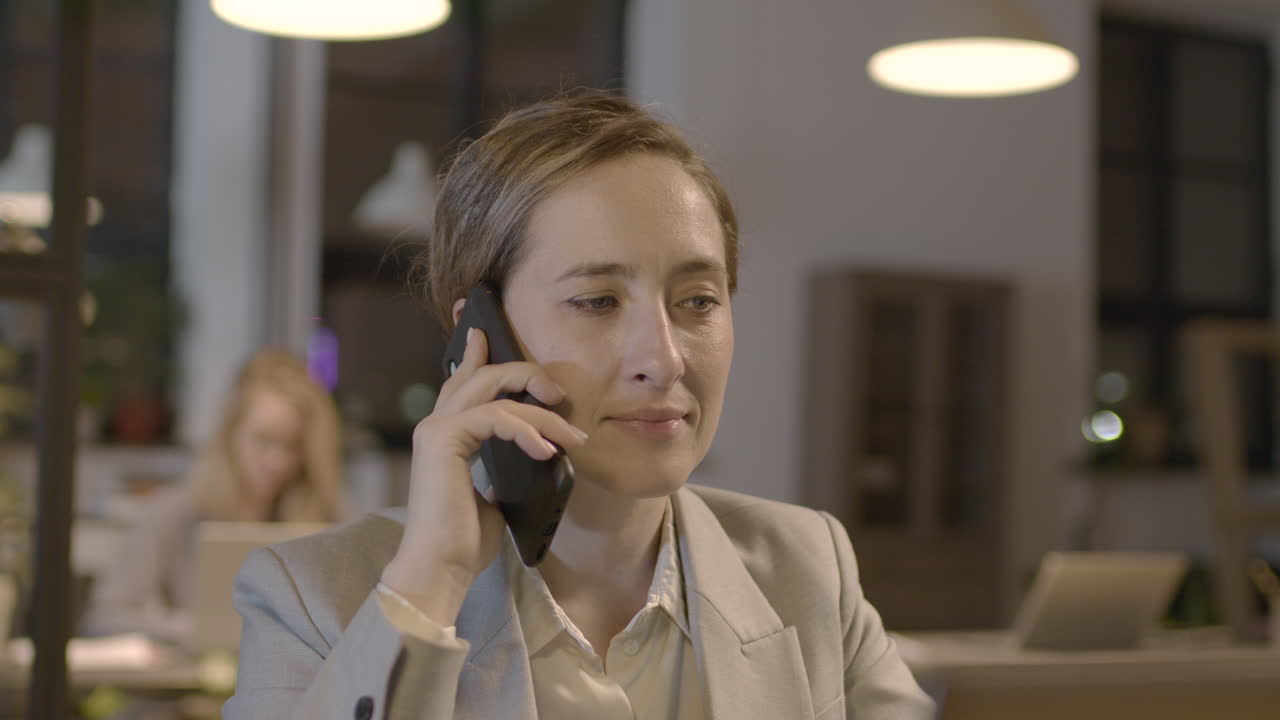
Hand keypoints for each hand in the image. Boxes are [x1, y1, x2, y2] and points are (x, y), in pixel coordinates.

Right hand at [380, 328, 586, 625]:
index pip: (462, 381)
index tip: (484, 330)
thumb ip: (503, 461)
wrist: (441, 569)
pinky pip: (494, 417)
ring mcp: (436, 429)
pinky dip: (527, 431)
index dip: (472, 353)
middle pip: (483, 374)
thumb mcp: (495, 491)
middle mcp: (436, 424)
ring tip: (571, 438)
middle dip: (525, 373)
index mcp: (447, 434)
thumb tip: (537, 448)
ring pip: (494, 391)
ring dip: (541, 412)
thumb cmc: (465, 539)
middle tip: (560, 393)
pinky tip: (547, 453)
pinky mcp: (442, 440)